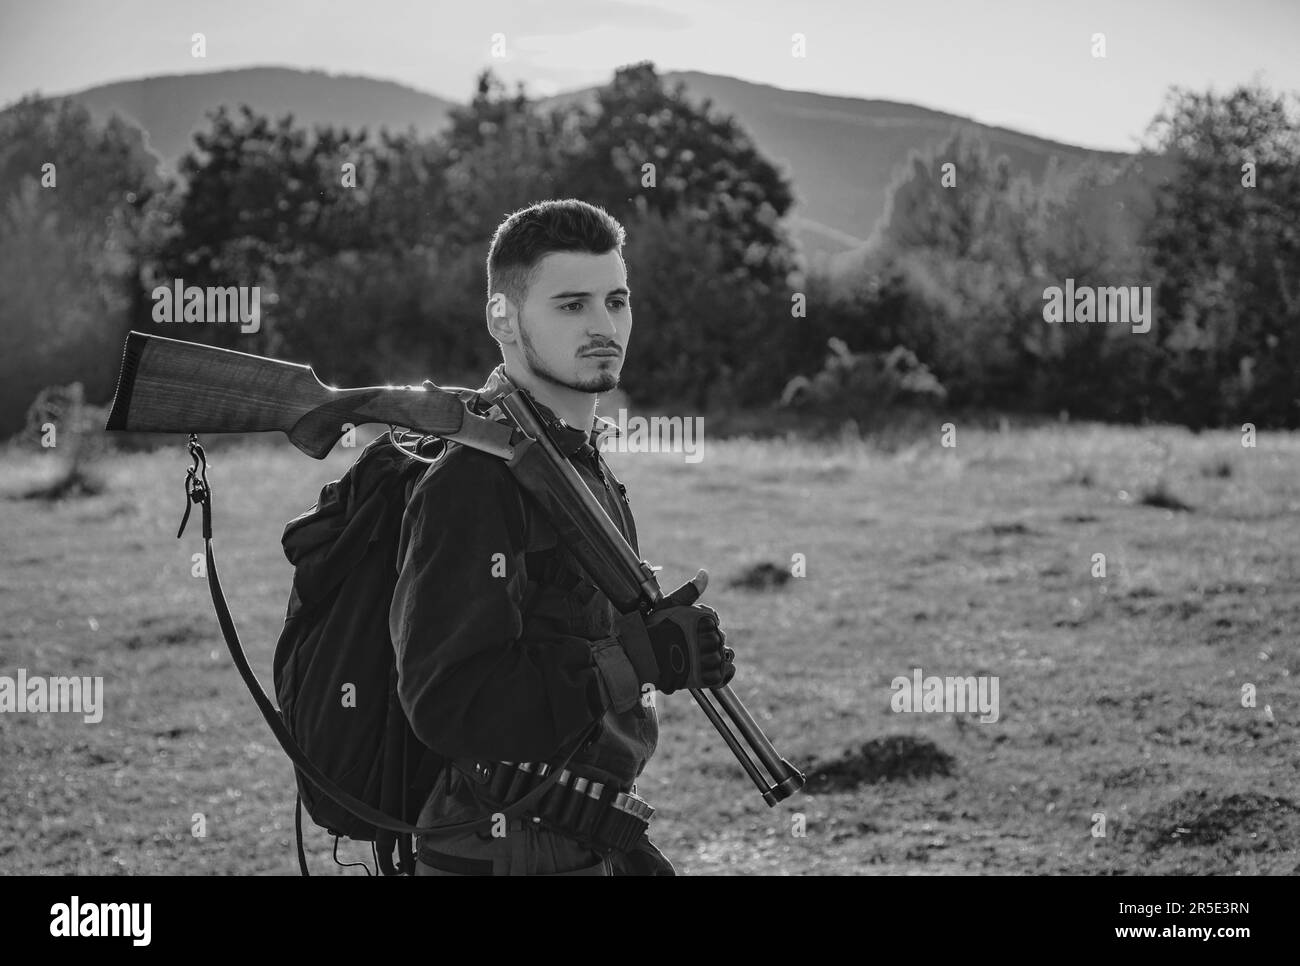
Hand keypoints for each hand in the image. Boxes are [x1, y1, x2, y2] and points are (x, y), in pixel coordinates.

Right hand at [617, 570, 735, 692]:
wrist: (642, 657)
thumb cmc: (653, 630)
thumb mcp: (669, 605)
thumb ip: (690, 590)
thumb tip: (704, 572)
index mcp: (704, 618)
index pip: (714, 621)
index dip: (702, 627)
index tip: (686, 633)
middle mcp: (709, 636)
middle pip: (718, 638)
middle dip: (706, 642)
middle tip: (686, 648)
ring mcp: (709, 656)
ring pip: (721, 655)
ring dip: (711, 658)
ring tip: (692, 660)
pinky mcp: (708, 675)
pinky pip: (725, 673)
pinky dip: (720, 674)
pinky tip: (705, 671)